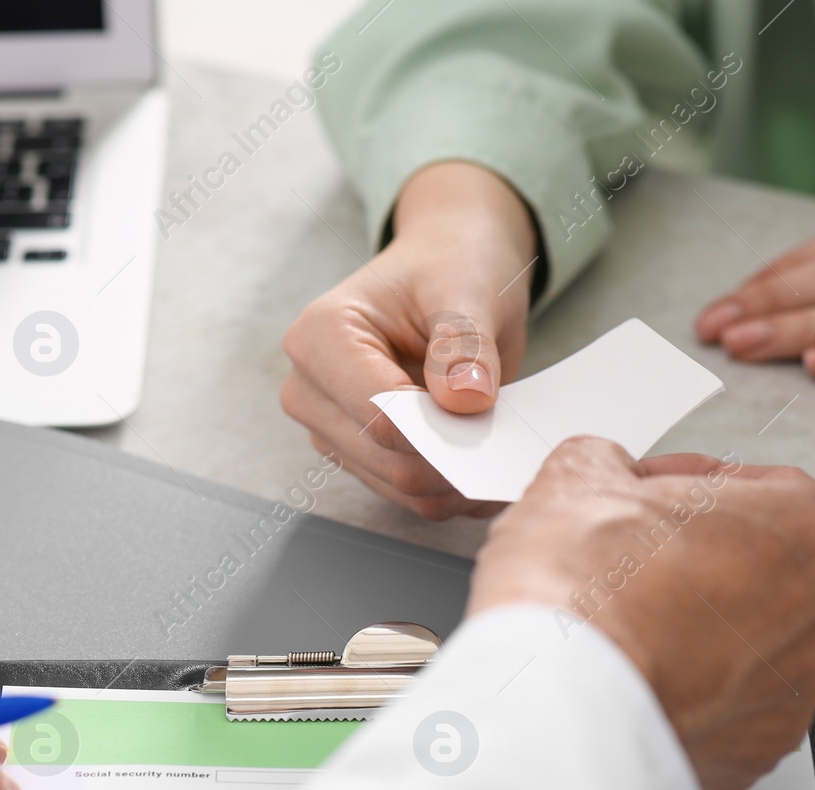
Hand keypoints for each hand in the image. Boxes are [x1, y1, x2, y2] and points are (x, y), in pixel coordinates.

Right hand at [281, 161, 539, 518]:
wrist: (445, 271)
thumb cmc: (449, 268)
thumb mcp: (467, 288)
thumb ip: (464, 344)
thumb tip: (466, 401)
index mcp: (320, 337)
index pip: (377, 412)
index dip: (439, 423)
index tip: (488, 409)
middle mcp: (309, 389)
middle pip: (386, 460)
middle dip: (453, 454)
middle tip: (505, 430)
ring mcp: (330, 428)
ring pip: (401, 489)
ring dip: (458, 477)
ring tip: (500, 443)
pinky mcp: (358, 456)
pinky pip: (411, 496)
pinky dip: (455, 487)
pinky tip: (486, 459)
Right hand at [467, 438, 814, 789]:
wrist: (551, 702)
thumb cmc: (579, 594)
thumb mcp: (577, 474)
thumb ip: (614, 466)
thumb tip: (606, 481)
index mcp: (801, 533)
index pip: (767, 489)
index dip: (698, 488)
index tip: (655, 499)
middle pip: (764, 576)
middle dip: (704, 566)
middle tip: (635, 563)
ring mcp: (788, 699)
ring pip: (747, 653)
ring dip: (697, 637)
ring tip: (627, 628)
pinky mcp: (750, 760)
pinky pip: (722, 716)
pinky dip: (684, 699)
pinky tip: (632, 678)